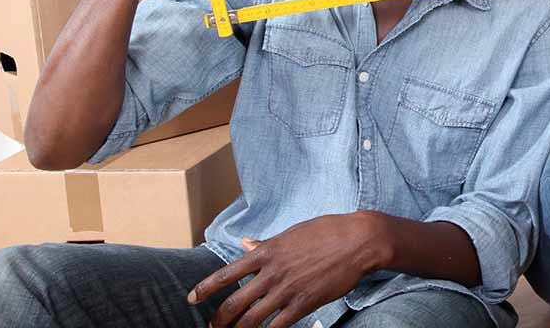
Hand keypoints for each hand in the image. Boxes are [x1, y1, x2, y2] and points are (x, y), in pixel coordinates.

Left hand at [191, 213, 393, 327]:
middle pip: (235, 302)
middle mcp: (273, 272)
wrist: (358, 240)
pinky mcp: (304, 303)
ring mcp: (287, 289)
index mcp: (268, 251)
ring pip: (253, 318)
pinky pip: (278, 325)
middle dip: (219, 319)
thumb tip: (246, 245)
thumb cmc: (327, 231)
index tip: (192, 298)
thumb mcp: (292, 233)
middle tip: (212, 327)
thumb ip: (267, 243)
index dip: (205, 288)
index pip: (227, 272)